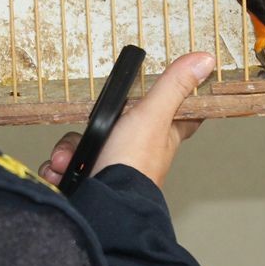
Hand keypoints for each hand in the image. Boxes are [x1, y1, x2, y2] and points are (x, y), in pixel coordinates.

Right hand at [38, 52, 214, 191]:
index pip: (181, 116)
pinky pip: (68, 166)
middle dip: (91, 127)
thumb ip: (172, 86)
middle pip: (114, 125)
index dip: (182, 103)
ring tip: (67, 161)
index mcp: (160, 135)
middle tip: (88, 133)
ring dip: (69, 152)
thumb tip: (204, 59)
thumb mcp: (152, 115)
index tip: (183, 92)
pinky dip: (59, 169)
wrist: (105, 206)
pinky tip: (60, 172)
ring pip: (85, 145)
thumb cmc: (134, 164)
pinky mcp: (89, 180)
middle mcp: (137, 151)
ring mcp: (112, 167)